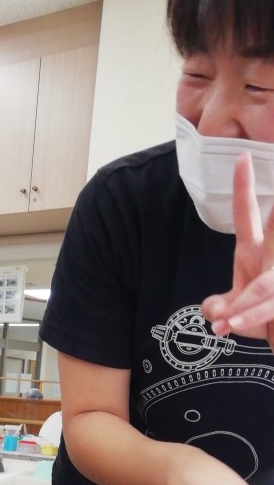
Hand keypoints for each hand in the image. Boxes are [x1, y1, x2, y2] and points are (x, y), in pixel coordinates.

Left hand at [202, 152, 273, 346]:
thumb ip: (219, 309)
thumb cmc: (263, 322)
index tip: (241, 158)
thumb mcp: (233, 315)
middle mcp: (271, 258)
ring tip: (225, 324)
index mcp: (253, 251)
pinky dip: (248, 318)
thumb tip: (215, 312)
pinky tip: (231, 326)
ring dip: (244, 307)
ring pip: (264, 285)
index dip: (244, 188)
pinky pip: (268, 305)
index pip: (247, 215)